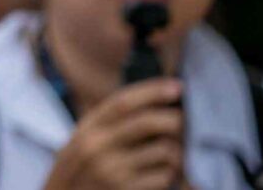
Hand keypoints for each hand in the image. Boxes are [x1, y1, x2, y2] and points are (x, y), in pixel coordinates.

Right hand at [45, 79, 184, 189]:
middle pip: (147, 123)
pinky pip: (164, 176)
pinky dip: (167, 175)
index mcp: (87, 128)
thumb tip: (155, 105)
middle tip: (181, 124)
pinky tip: (157, 175)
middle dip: (174, 120)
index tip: (177, 86)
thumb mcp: (85, 140)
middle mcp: (97, 147)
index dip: (152, 92)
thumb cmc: (81, 170)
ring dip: (174, 153)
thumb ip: (110, 123)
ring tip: (166, 156)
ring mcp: (112, 171)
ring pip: (163, 151)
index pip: (123, 102)